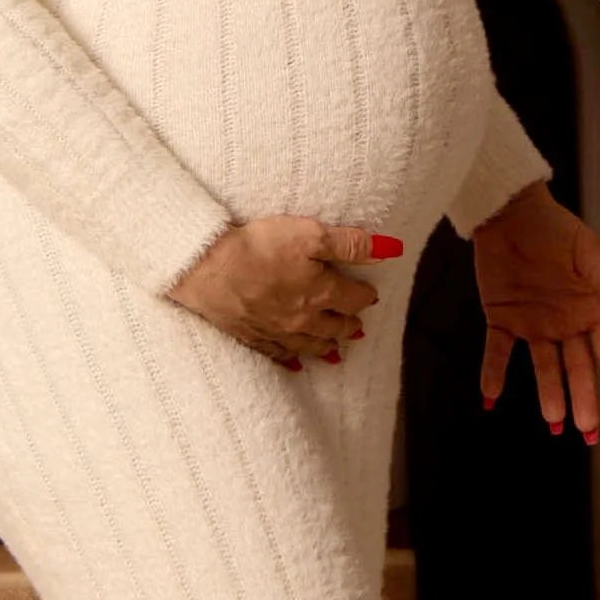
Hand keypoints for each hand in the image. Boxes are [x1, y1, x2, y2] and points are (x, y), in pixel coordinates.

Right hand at [168, 217, 401, 369]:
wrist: (207, 267)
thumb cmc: (259, 246)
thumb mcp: (311, 234)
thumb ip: (351, 244)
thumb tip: (392, 249)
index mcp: (320, 293)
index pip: (354, 299)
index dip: (365, 295)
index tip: (370, 294)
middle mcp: (302, 319)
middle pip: (334, 327)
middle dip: (348, 326)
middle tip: (358, 327)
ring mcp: (275, 331)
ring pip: (309, 346)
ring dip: (325, 348)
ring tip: (336, 352)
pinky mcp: (250, 336)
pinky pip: (276, 355)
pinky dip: (290, 360)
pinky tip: (294, 364)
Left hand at [472, 186, 599, 440]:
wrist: (510, 211)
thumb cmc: (555, 227)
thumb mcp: (587, 250)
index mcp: (591, 307)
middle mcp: (565, 322)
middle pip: (578, 368)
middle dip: (584, 399)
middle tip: (588, 431)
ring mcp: (534, 323)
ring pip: (544, 367)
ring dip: (549, 393)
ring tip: (553, 422)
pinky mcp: (502, 318)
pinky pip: (497, 351)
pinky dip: (493, 374)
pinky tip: (490, 397)